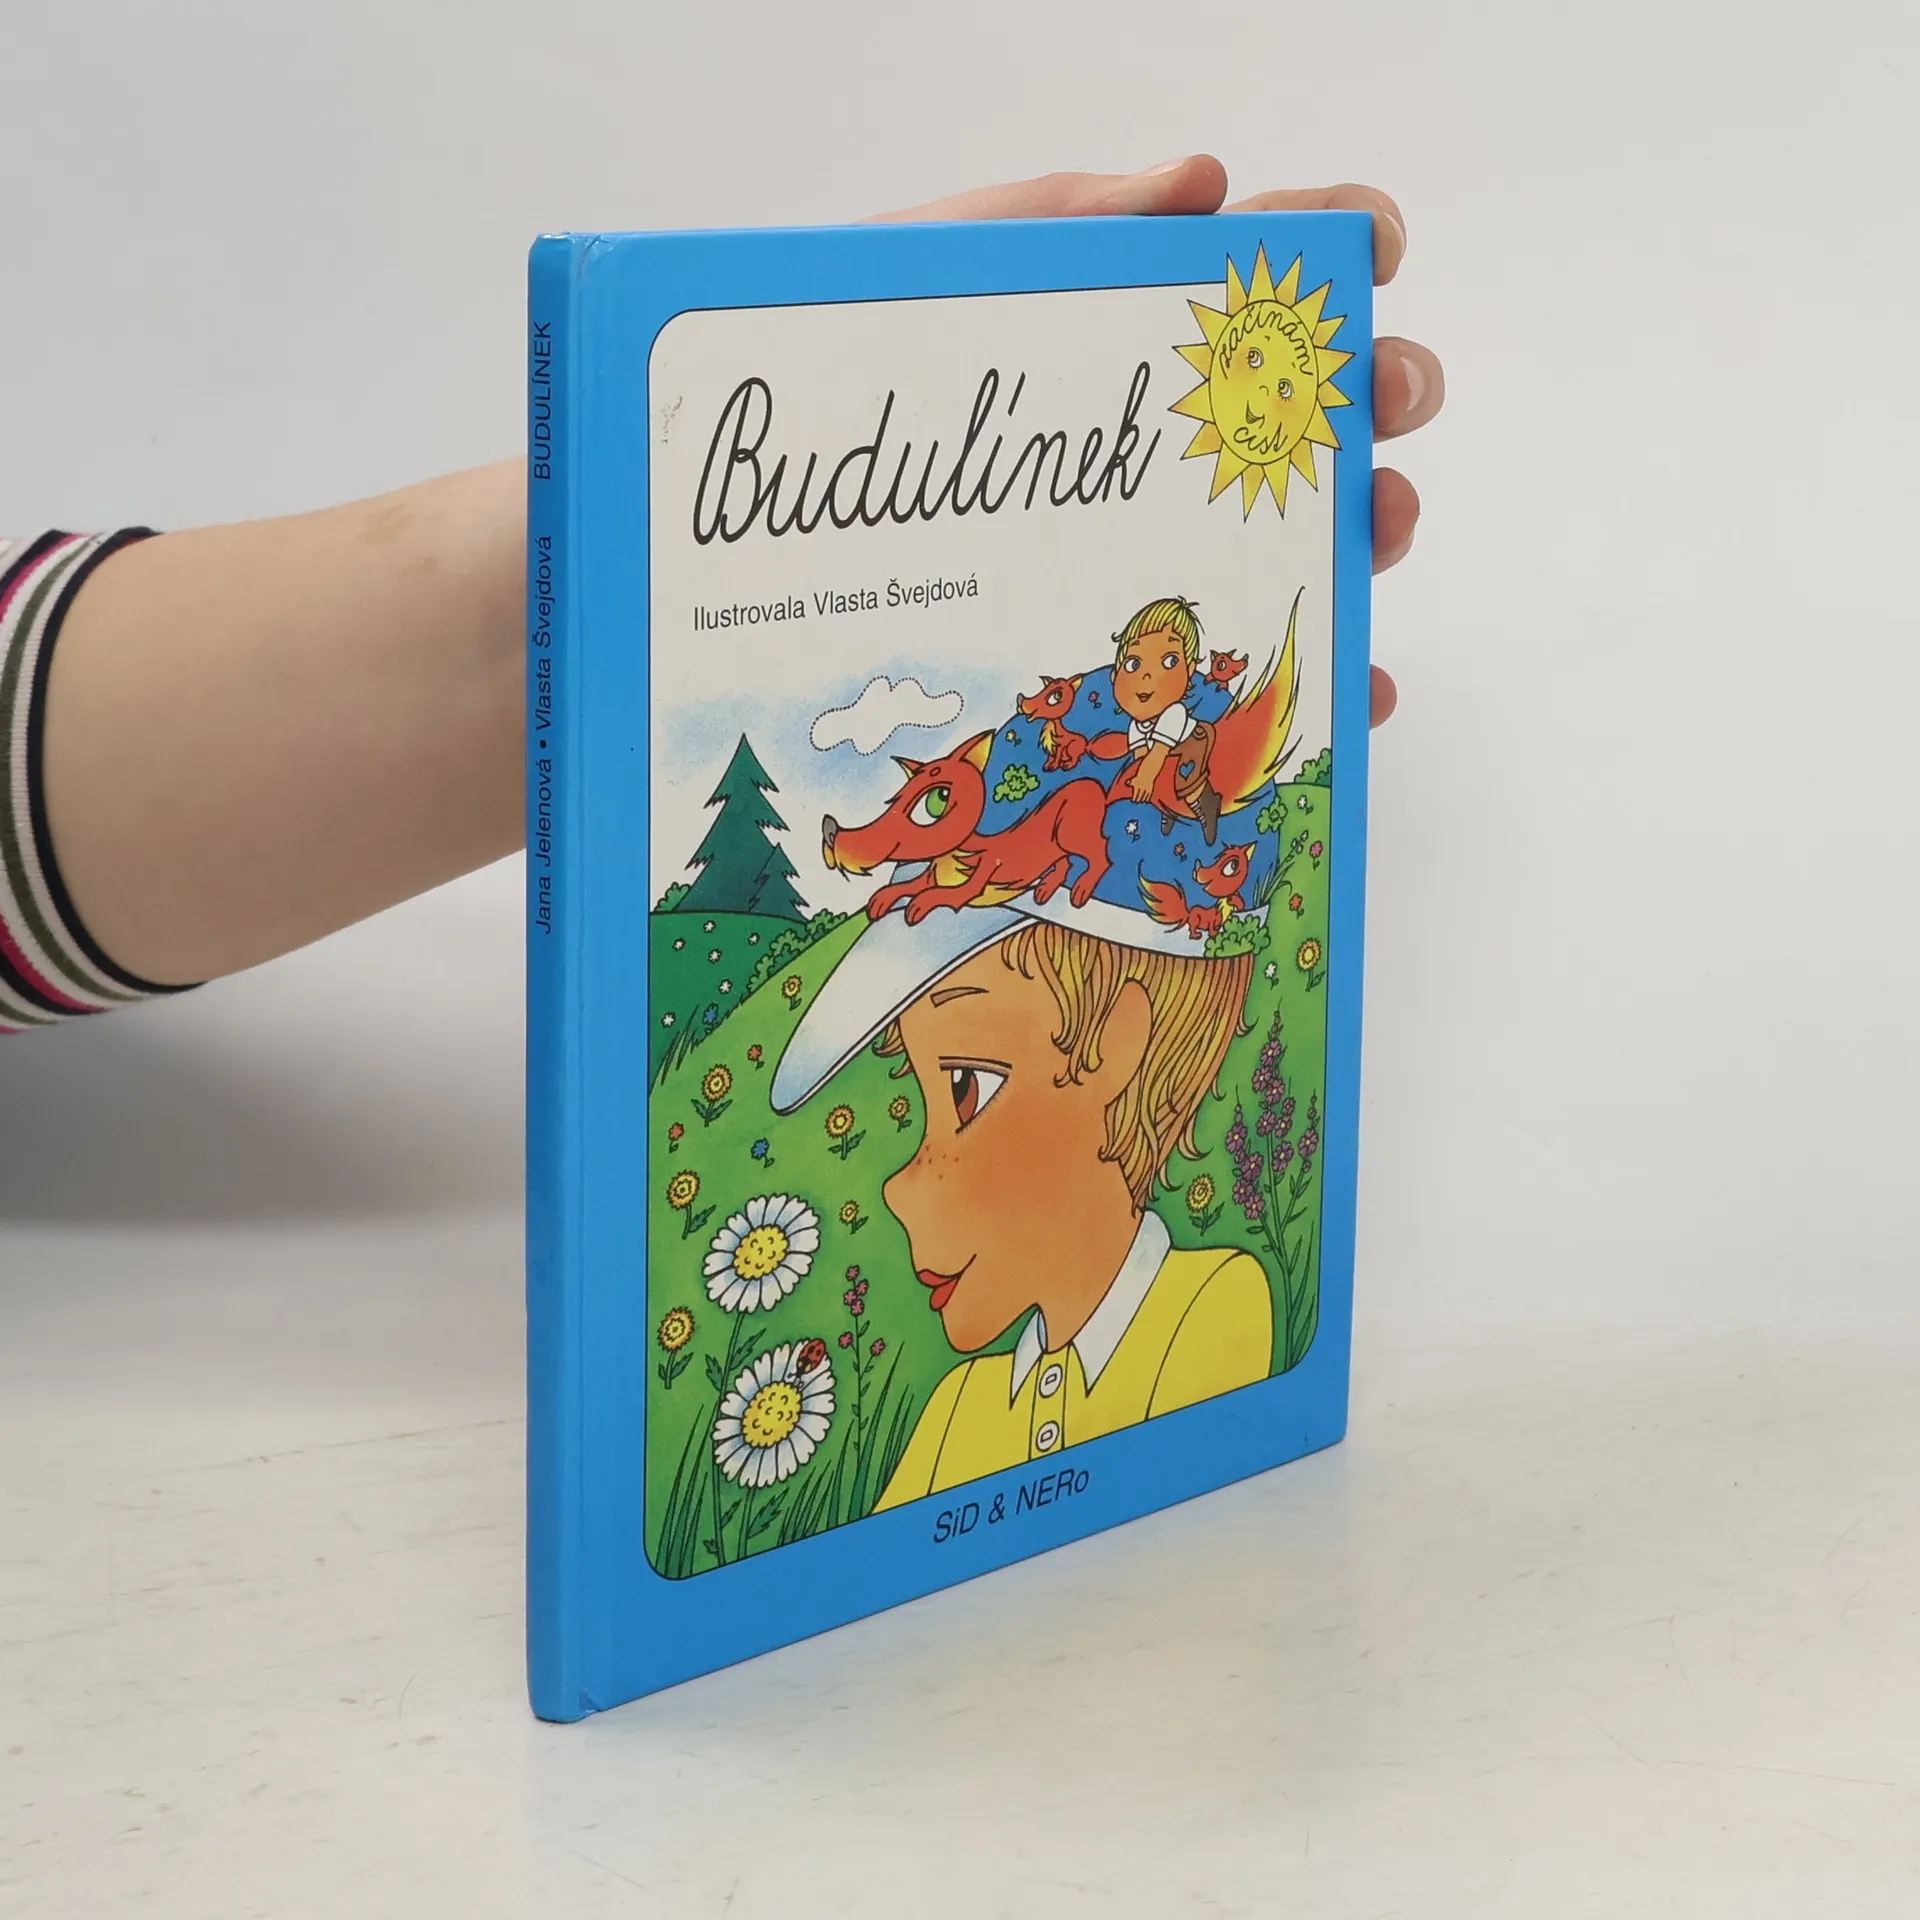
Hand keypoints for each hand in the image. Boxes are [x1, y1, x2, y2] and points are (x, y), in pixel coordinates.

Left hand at [875, 159, 1442, 729]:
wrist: (768, 491)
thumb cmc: (852, 365)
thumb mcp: (939, 268)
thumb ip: (1061, 217)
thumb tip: (1204, 183)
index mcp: (1131, 328)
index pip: (1262, 275)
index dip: (1339, 248)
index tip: (1377, 250)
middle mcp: (1168, 437)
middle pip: (1311, 410)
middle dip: (1377, 394)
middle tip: (1378, 402)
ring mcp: (1159, 538)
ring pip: (1303, 533)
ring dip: (1370, 529)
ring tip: (1374, 531)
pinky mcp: (1136, 644)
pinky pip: (1244, 674)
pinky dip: (1313, 686)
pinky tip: (1357, 691)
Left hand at [1126, 767, 1157, 803]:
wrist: (1147, 775)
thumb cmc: (1139, 778)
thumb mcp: (1133, 779)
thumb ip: (1129, 782)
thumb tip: (1126, 783)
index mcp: (1137, 786)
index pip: (1135, 794)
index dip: (1134, 798)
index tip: (1133, 801)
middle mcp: (1142, 787)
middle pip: (1140, 796)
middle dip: (1138, 800)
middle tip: (1136, 802)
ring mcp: (1147, 789)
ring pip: (1144, 796)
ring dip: (1143, 800)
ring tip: (1141, 802)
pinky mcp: (1151, 789)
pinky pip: (1149, 795)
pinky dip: (1148, 799)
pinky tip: (1146, 801)